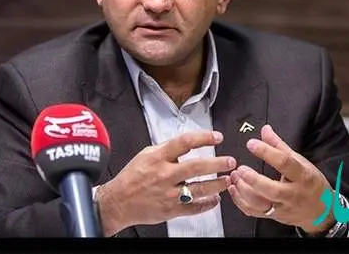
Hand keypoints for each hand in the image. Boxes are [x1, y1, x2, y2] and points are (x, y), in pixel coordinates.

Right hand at [96, 130, 235, 235]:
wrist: (118, 202)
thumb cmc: (132, 177)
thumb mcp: (146, 154)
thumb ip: (167, 149)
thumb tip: (187, 144)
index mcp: (158, 158)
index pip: (185, 143)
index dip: (204, 138)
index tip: (217, 137)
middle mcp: (164, 175)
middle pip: (196, 167)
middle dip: (217, 163)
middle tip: (230, 161)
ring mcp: (168, 194)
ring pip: (199, 188)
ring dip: (217, 184)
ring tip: (228, 180)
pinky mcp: (171, 210)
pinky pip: (194, 207)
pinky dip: (207, 204)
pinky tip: (215, 200)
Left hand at [228, 125, 335, 233]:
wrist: (322, 212)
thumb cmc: (311, 183)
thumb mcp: (301, 162)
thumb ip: (280, 146)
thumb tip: (265, 130)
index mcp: (302, 176)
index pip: (285, 163)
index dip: (267, 152)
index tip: (252, 143)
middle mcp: (293, 194)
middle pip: (272, 190)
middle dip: (253, 179)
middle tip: (240, 168)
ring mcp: (283, 208)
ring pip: (261, 204)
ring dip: (243, 191)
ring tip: (234, 177)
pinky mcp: (274, 217)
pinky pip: (254, 212)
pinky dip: (240, 202)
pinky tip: (233, 189)